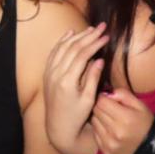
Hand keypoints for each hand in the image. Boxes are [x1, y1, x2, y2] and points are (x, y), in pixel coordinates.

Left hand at [43, 23, 107, 153]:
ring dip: (77, 36)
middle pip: (73, 47)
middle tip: (101, 27)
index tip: (106, 36)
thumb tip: (100, 59)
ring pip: (63, 47)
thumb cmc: (77, 115)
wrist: (58, 126)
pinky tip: (70, 33)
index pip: (83, 55)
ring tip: (90, 29)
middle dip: (88, 35)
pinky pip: (54, 52)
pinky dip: (62, 41)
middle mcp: (56, 73)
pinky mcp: (47, 73)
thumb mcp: (89, 99)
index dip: (95, 43)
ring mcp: (50, 72)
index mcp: (68, 80)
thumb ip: (93, 78)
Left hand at [92, 88, 154, 153]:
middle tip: (109, 108)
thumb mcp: (139, 104)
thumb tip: (106, 94)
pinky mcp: (106, 151)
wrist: (152, 147)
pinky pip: (95, 134)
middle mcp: (116, 132)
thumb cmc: (145, 122)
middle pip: (96, 111)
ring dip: (99, 118)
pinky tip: (109, 130)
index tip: (108, 99)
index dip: (104, 98)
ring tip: (110, 119)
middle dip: (101, 107)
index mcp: (125, 118)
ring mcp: (110, 144)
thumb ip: (123, 94)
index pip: (102, 102)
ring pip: (94, 122)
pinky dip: (100, 130)